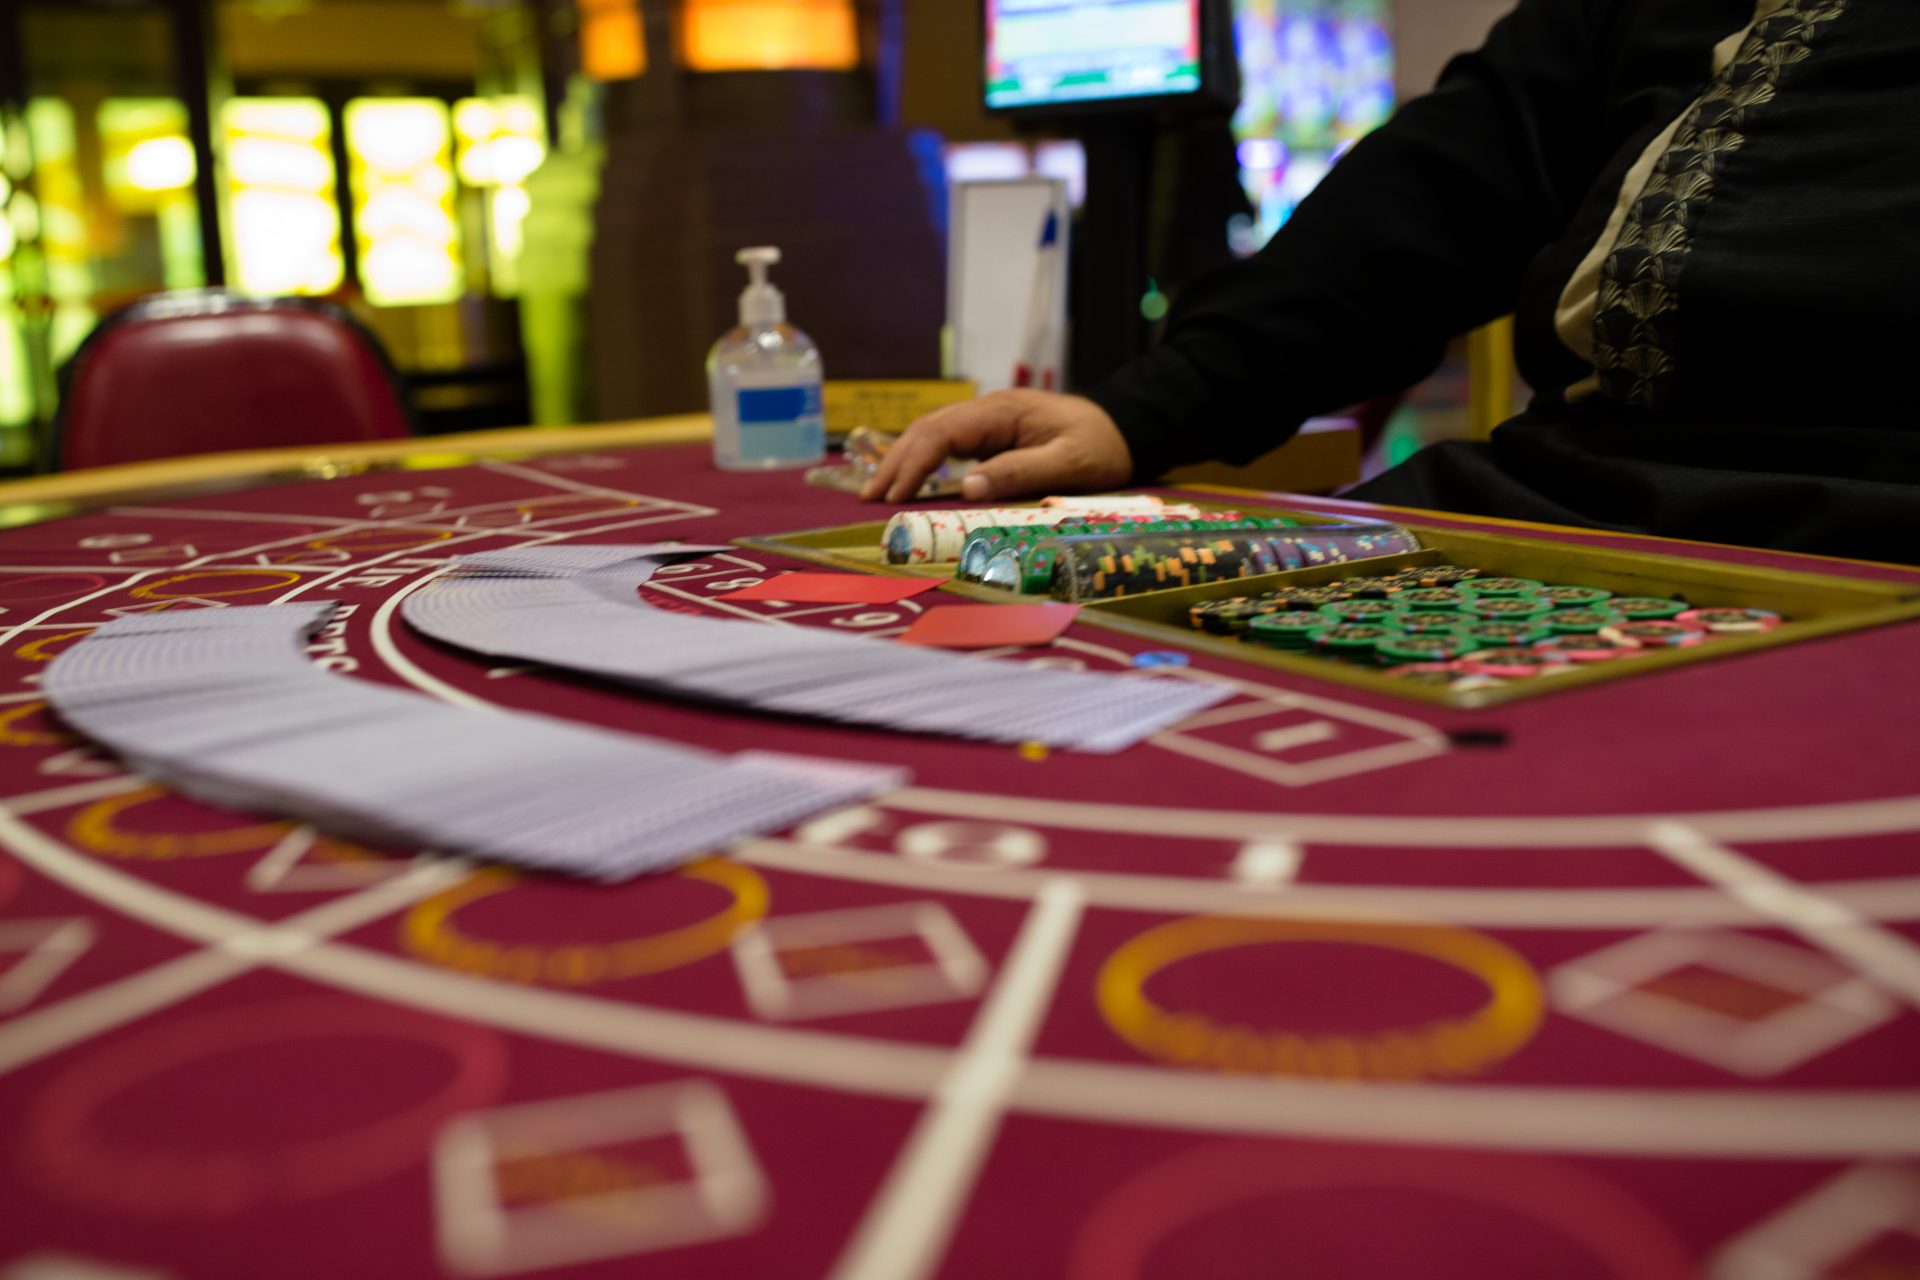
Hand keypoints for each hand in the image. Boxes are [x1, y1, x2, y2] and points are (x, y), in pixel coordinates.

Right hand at [860, 390, 1134, 504]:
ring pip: (932, 434)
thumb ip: (1020, 472)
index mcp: (1002, 412)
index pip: (942, 434)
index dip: (913, 464)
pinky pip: (948, 445)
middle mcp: (988, 411)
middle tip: (870, 498)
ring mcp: (988, 422)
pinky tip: (910, 482)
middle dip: (896, 462)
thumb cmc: (1102, 447)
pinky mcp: (992, 435)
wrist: (1125, 429)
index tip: (894, 496)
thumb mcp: (1069, 464)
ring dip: (904, 461)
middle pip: (927, 430)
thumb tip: (968, 487)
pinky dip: (923, 461)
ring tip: (879, 492)